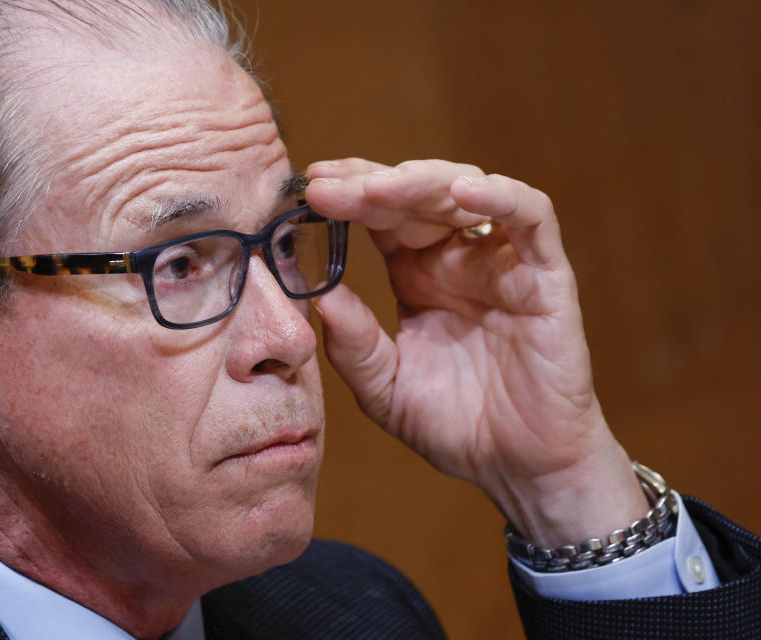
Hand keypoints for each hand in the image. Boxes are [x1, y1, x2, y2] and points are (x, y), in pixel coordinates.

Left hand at [305, 158, 646, 544]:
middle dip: (369, 183)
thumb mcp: (385, 389)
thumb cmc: (456, 427)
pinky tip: (462, 191)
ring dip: (422, 181)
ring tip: (377, 187)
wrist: (520, 468)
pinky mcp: (546, 276)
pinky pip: (533, 218)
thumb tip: (316, 295)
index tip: (308, 188)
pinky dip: (501, 197)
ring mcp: (502, 262)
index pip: (381, 216)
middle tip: (327, 185)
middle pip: (416, 194)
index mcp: (417, 276)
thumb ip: (353, 345)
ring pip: (467, 191)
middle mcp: (457, 259)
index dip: (347, 196)